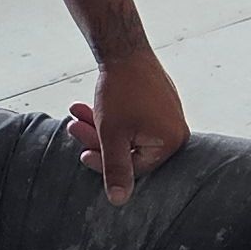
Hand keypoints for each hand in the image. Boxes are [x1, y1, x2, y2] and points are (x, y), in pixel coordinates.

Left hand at [69, 44, 189, 204]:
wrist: (125, 48)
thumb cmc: (121, 91)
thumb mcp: (112, 135)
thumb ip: (116, 170)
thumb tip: (118, 201)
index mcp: (170, 142)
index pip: (135, 167)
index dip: (105, 163)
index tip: (83, 152)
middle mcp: (176, 131)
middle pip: (130, 149)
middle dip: (98, 139)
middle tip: (74, 127)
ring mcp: (169, 115)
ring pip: (128, 132)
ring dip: (100, 126)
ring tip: (77, 114)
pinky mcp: (159, 103)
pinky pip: (133, 118)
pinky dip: (111, 116)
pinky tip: (90, 108)